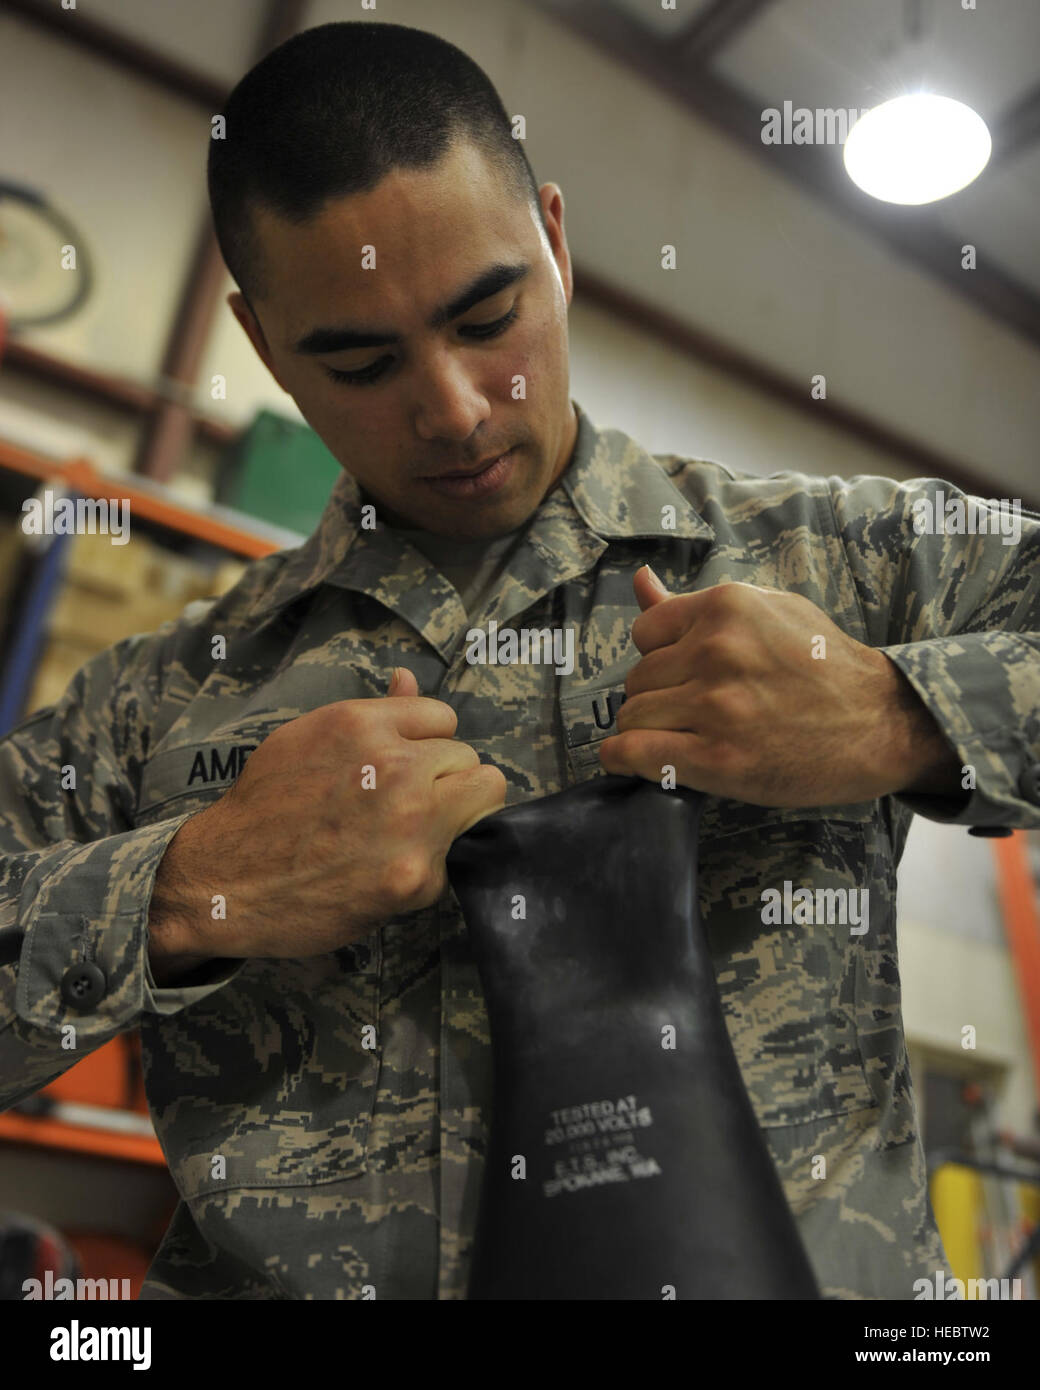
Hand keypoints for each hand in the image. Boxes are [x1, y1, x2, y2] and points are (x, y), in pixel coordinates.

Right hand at [148, 668, 506, 965]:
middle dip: (446, 783)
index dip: (428, 745)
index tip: (408, 768)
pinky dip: (425, 873)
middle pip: (470, 761)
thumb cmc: (263, 809)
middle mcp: (393, 767)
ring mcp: (409, 823)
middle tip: (410, 808)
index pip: (444, 718)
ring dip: (455, 820)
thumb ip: (372, 713)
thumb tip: (409, 678)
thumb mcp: (307, 739)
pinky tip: (385, 874)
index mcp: (363, 725)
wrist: (224, 881)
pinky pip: (453, 861)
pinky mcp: (413, 877)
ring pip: (482, 803)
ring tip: (411, 835)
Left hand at [597, 570, 958, 806]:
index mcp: (726, 606)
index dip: (658, 658)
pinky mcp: (718, 758)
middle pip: (637, 679)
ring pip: (633, 717)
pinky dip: (622, 761)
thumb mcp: (770, 612)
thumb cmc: (826, 666)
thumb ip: (697, 605)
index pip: (645, 632)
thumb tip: (640, 580)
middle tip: (689, 714)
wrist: (882, 723)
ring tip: (677, 738)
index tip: (680, 677)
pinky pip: (636, 754)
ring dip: (645, 731)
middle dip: (655, 697)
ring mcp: (716, 705)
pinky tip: (626, 762)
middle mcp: (716, 650)